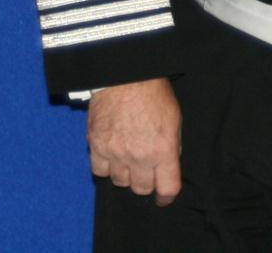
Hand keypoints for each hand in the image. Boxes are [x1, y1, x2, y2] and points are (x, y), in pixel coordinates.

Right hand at [87, 77, 181, 204]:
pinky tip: (112, 155)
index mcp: (162, 150)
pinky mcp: (96, 146)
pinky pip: (100, 170)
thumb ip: (171, 146)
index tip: (164, 196)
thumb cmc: (153, 93)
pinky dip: (106, 166)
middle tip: (146, 170)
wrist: (125, 74)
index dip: (166, 196)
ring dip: (125, 173)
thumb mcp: (174, 119)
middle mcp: (139, 156)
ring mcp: (115, 153)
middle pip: (141, 188)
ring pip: (120, 181)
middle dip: (146, 182)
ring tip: (128, 158)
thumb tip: (167, 164)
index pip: (167, 188)